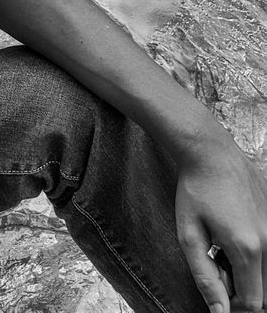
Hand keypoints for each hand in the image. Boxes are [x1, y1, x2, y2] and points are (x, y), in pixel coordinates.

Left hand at [174, 137, 266, 312]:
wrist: (210, 152)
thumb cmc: (196, 190)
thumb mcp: (189, 235)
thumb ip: (205, 277)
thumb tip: (220, 312)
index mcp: (247, 248)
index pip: (253, 304)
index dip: (234, 307)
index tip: (218, 292)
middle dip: (244, 291)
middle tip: (220, 267)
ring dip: (252, 273)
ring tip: (226, 249)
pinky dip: (258, 255)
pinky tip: (237, 235)